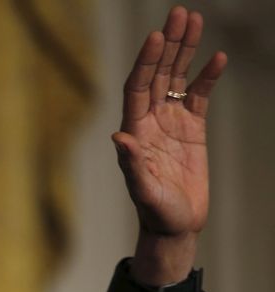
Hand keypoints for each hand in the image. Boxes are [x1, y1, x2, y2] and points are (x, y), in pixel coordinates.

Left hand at [113, 6, 226, 285]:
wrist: (174, 226)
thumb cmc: (154, 212)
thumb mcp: (143, 191)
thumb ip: (132, 165)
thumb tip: (119, 138)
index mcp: (135, 131)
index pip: (138, 87)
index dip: (146, 62)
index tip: (156, 36)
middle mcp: (150, 121)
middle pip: (157, 74)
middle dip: (168, 45)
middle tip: (179, 12)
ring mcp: (170, 123)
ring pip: (176, 79)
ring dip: (184, 51)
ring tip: (194, 20)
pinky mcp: (191, 130)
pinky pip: (198, 96)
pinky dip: (206, 77)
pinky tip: (216, 58)